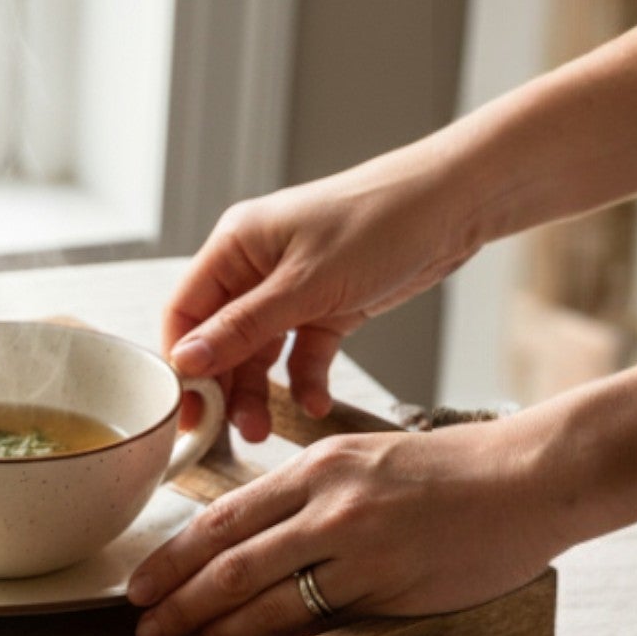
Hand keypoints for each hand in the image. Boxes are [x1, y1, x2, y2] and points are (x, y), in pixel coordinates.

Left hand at [125, 419, 563, 635]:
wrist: (529, 477)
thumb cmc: (451, 473)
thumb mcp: (364, 460)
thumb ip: (308, 495)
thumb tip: (250, 537)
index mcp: (315, 467)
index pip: (221, 517)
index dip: (171, 558)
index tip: (139, 585)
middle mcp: (326, 501)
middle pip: (226, 558)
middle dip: (175, 598)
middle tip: (141, 628)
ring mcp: (356, 543)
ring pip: (260, 592)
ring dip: (210, 626)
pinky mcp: (388, 582)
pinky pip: (312, 618)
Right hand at [165, 157, 478, 440]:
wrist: (455, 205)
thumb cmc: (378, 223)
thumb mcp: (305, 284)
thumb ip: (243, 327)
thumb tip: (186, 361)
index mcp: (235, 246)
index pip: (184, 311)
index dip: (181, 362)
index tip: (186, 408)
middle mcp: (255, 268)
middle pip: (219, 338)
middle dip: (224, 385)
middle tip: (230, 430)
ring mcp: (292, 288)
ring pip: (259, 351)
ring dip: (260, 391)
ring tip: (264, 430)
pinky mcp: (328, 306)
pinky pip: (303, 353)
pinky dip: (305, 379)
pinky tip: (315, 403)